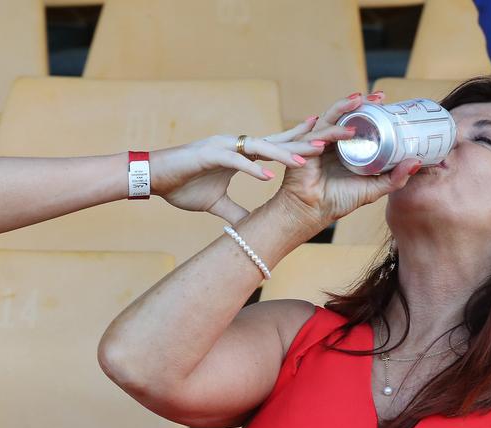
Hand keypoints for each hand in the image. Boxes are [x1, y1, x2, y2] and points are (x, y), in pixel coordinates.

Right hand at [149, 118, 326, 224]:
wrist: (152, 178)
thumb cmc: (181, 186)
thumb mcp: (216, 204)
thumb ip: (236, 211)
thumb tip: (250, 227)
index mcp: (242, 154)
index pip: (280, 147)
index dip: (305, 145)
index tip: (332, 145)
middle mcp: (237, 145)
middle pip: (280, 140)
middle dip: (308, 139)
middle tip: (338, 137)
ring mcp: (224, 147)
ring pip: (262, 146)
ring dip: (287, 152)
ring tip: (312, 156)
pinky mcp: (208, 155)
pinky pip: (235, 161)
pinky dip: (253, 168)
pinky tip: (271, 175)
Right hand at [270, 91, 422, 233]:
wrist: (312, 212)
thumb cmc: (338, 201)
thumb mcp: (373, 188)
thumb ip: (395, 178)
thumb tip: (418, 162)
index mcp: (346, 146)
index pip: (358, 121)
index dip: (371, 109)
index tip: (386, 101)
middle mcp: (332, 141)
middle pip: (345, 114)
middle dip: (361, 102)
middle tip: (379, 97)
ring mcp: (317, 141)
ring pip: (331, 117)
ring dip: (345, 106)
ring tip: (360, 100)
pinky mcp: (304, 147)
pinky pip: (320, 134)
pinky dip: (333, 132)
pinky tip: (347, 131)